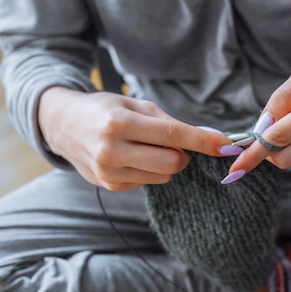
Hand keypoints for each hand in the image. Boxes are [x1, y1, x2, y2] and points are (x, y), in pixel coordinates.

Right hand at [38, 87, 237, 190]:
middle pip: (173, 163)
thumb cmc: (105, 110)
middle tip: (177, 143)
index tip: (227, 145)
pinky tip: (135, 157)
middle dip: (184, 154)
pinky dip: (152, 170)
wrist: (63, 126)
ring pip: (164, 176)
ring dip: (168, 162)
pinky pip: (149, 182)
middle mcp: (112, 151)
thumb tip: (207, 137)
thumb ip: (169, 122)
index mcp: (119, 124)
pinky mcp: (111, 186)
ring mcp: (109, 172)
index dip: (204, 142)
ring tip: (148, 146)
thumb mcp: (135, 105)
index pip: (173, 136)